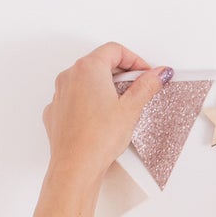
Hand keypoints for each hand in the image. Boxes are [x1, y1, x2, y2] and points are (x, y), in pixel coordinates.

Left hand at [41, 43, 171, 183]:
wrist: (76, 166)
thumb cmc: (98, 138)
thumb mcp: (131, 109)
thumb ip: (146, 86)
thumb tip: (159, 73)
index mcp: (89, 68)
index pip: (115, 50)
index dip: (135, 60)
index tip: (146, 74)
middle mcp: (70, 75)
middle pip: (99, 63)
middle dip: (120, 74)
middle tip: (137, 91)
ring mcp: (60, 93)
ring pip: (85, 82)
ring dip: (103, 88)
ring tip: (119, 109)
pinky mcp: (56, 111)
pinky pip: (74, 99)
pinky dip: (89, 104)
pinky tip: (100, 120)